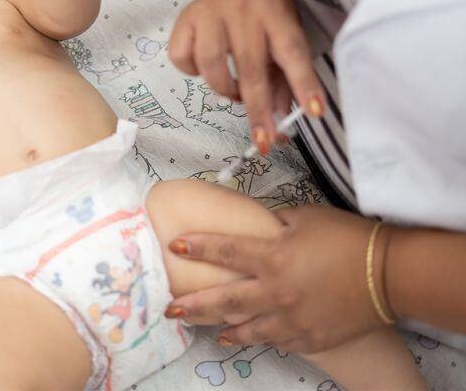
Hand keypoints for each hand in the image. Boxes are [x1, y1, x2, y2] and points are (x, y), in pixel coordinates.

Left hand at [165, 205, 391, 353]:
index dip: (198, 248)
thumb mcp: (307, 218)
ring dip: (223, 329)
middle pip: (224, 299)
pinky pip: (277, 341)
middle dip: (193, 305)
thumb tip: (257, 226)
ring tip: (205, 331)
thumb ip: (275, 224)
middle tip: (170, 310)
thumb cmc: (347, 238)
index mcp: (273, 256)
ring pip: (247, 328)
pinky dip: (260, 338)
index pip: (225, 250)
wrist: (390, 274)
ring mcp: (292, 319)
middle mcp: (276, 291)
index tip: (174, 247)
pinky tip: (247, 337)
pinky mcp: (310, 338)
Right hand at [168, 0, 323, 150]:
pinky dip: (193, 72)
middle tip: (263, 141)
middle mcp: (243, 9)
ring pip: (211, 64)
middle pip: (251, 67)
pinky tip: (205, 68)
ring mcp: (210, 12)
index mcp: (276, 13)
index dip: (303, 83)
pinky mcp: (185, 19)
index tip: (313, 113)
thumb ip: (284, 80)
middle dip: (258, 110)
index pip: (293, 51)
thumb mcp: (284, 37)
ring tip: (232, 92)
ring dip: (224, 89)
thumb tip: (281, 127)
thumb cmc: (264, 18)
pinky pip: (183, 58)